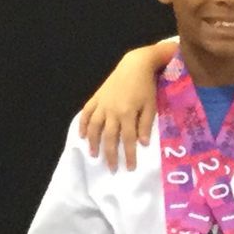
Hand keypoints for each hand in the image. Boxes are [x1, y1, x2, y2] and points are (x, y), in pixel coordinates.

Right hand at [78, 47, 165, 171]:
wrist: (135, 65)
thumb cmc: (146, 86)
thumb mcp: (151, 105)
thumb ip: (145, 124)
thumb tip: (143, 144)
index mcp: (127, 113)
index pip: (128, 139)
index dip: (129, 155)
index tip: (129, 168)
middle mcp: (112, 111)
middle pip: (109, 137)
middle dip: (110, 155)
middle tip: (111, 169)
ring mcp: (102, 104)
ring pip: (94, 127)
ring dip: (93, 142)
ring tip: (94, 155)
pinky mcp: (96, 97)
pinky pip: (86, 112)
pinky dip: (82, 124)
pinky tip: (81, 135)